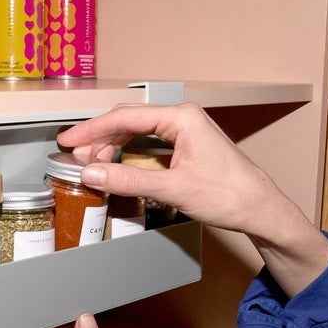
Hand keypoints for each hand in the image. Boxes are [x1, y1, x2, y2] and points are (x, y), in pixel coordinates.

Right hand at [58, 102, 327, 296]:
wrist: (260, 209)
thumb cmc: (227, 195)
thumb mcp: (172, 188)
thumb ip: (128, 179)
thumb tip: (90, 172)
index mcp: (181, 118)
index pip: (125, 118)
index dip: (92, 130)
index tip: (67, 141)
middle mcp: (182, 118)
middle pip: (129, 122)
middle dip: (99, 138)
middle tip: (73, 155)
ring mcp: (185, 132)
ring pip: (137, 133)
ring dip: (112, 147)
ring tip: (90, 163)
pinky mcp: (186, 147)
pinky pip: (149, 144)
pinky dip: (128, 155)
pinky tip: (115, 166)